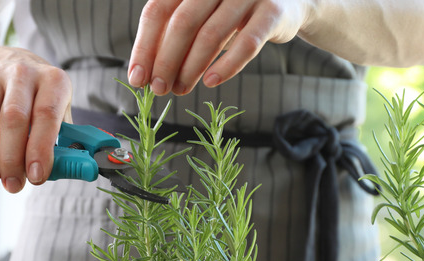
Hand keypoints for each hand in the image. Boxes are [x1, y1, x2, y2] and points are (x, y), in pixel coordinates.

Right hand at [0, 46, 71, 192]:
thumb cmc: (33, 98)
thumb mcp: (54, 110)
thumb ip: (61, 139)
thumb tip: (67, 170)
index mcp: (53, 81)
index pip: (46, 115)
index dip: (40, 149)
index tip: (36, 176)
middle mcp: (23, 72)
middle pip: (13, 117)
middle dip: (11, 158)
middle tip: (11, 184)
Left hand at [127, 0, 309, 95]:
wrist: (286, 4)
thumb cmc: (231, 14)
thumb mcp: (200, 18)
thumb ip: (173, 37)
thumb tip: (145, 74)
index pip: (158, 10)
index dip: (145, 46)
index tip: (137, 78)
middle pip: (182, 22)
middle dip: (166, 61)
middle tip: (158, 89)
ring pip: (212, 34)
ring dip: (191, 68)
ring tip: (180, 90)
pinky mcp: (273, 11)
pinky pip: (248, 43)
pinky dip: (227, 65)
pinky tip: (211, 82)